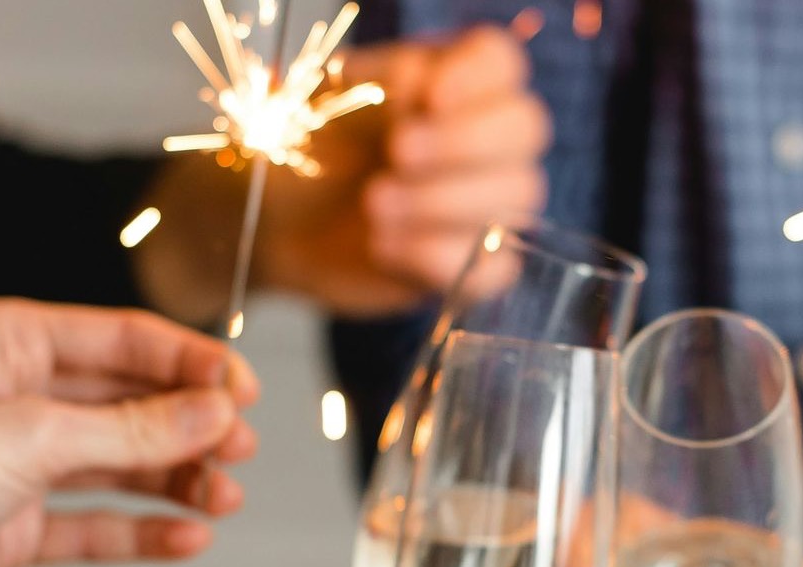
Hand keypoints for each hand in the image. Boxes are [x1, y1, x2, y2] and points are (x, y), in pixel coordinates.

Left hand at [0, 297, 258, 566]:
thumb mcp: (32, 438)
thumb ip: (134, 428)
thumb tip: (214, 413)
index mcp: (8, 343)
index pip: (125, 340)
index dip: (192, 364)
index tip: (244, 392)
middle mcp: (17, 397)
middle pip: (132, 403)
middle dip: (191, 427)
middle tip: (239, 449)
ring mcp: (19, 462)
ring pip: (122, 464)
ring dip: (177, 481)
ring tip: (223, 498)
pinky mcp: (17, 524)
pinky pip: (98, 523)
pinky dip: (144, 530)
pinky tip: (187, 536)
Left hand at [137, 26, 550, 323]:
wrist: (277, 223)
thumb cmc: (310, 152)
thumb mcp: (332, 104)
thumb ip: (379, 86)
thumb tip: (418, 83)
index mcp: (455, 82)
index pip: (501, 63)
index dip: (476, 79)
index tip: (428, 98)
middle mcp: (486, 140)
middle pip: (525, 128)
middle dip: (462, 142)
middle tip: (396, 153)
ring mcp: (488, 205)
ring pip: (516, 197)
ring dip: (439, 201)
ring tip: (373, 205)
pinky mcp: (475, 266)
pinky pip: (493, 268)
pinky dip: (435, 258)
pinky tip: (383, 247)